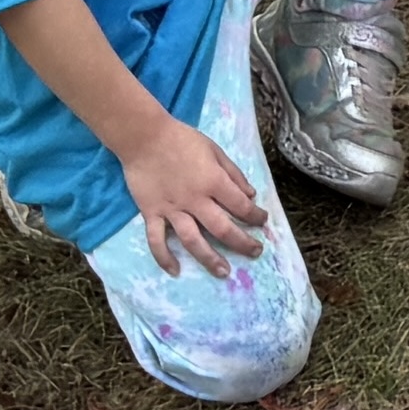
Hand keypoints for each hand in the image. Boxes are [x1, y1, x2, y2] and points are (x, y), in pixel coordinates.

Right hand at [117, 116, 273, 277]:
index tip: (263, 222)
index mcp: (213, 182)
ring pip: (193, 240)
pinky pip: (157, 240)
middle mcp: (195, 200)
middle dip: (242, 243)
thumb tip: (251, 195)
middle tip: (255, 252)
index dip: (255, 216)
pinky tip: (175, 270)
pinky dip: (165, 257)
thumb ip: (233, 173)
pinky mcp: (151, 213)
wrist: (144, 137)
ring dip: (209, 259)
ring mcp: (172, 209)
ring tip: (223, 272)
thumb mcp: (215, 150)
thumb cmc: (182, 139)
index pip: (241, 206)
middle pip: (222, 229)